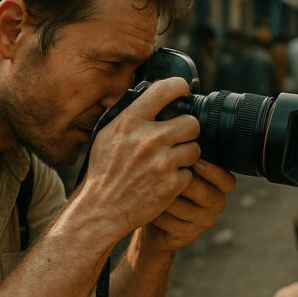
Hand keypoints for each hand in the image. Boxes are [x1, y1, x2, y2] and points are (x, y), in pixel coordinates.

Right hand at [78, 78, 201, 239]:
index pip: (164, 90)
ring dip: (186, 155)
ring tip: (170, 162)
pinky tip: (164, 181)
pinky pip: (190, 173)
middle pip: (191, 123)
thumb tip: (150, 99)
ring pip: (195, 149)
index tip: (183, 91)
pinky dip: (181, 178)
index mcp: (130, 122)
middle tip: (179, 137)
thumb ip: (130, 117)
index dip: (180, 87)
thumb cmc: (103, 172)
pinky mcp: (172, 184)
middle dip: (188, 130)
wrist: (101, 209)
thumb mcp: (107, 135)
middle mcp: (148, 139)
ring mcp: (162, 162)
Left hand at [143, 158, 235, 252]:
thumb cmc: (163, 181)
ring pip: (187, 209)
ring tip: (150, 187)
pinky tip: (148, 205)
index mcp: (219, 185)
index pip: (226, 180)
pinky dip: (159, 213)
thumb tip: (184, 136)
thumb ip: (185, 155)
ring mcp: (204, 221)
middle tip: (164, 173)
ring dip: (166, 197)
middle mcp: (216, 203)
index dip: (212, 171)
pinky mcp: (189, 235)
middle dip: (184, 184)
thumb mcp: (176, 165)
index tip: (194, 161)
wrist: (150, 212)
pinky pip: (174, 223)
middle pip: (206, 194)